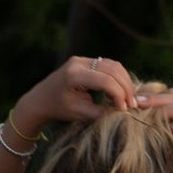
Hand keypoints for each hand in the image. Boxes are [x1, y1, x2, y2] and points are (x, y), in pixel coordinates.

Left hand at [7, 53, 137, 145]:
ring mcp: (82, 59)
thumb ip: (101, 112)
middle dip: (126, 87)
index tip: (125, 110)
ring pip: (113, 64)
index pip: (106, 81)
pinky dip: (118, 77)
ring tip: (128, 98)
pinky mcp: (85, 60)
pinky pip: (108, 64)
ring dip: (124, 80)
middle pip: (113, 69)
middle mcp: (78, 62)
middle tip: (132, 104)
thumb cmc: (58, 109)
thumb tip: (124, 110)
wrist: (40, 99)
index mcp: (74, 75)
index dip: (119, 95)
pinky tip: (121, 90)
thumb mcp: (79, 113)